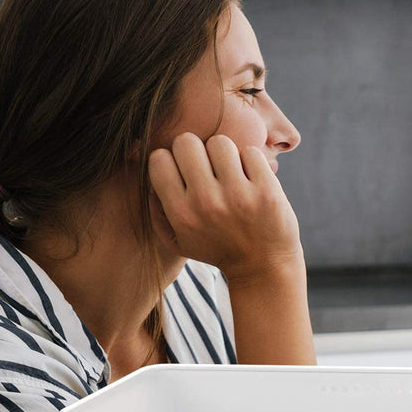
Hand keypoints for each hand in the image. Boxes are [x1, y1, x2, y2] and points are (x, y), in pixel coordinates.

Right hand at [148, 133, 302, 283]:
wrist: (264, 269)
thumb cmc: (218, 250)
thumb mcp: (178, 241)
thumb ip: (155, 209)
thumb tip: (145, 172)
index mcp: (182, 213)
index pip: (159, 159)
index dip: (171, 160)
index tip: (184, 172)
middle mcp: (207, 202)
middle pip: (186, 142)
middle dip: (196, 151)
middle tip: (208, 167)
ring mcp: (238, 196)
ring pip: (219, 142)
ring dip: (225, 154)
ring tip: (231, 172)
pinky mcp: (267, 191)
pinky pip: (251, 152)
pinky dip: (251, 161)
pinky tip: (252, 178)